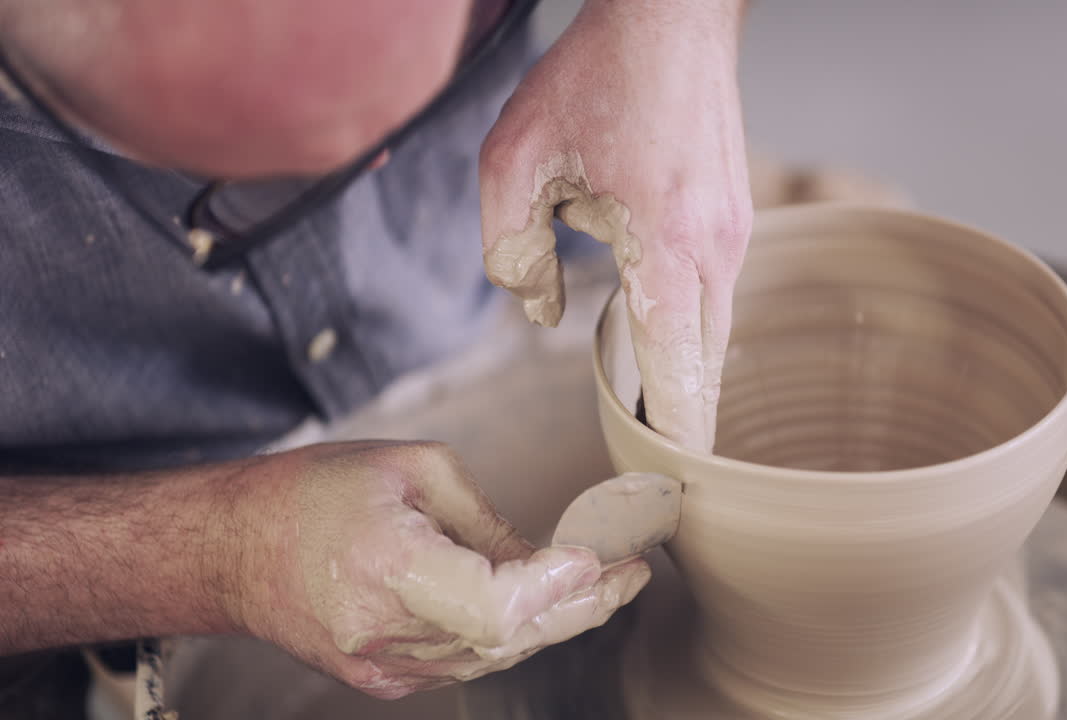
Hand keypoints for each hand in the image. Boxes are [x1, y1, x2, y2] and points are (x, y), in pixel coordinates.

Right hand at [229, 441, 649, 698]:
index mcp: (388, 570)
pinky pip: (466, 662)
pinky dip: (510, 634)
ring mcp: (382, 668)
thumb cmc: (317, 491)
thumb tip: (547, 560)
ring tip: (604, 583)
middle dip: (583, 605)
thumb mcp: (413, 471)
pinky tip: (542, 604)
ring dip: (555, 621)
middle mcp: (385, 635)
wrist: (232, 548)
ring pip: (496, 656)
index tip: (600, 557)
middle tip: (633, 572)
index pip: (496, 606)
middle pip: (511, 638)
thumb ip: (487, 522)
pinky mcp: (381, 679)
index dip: (556, 588)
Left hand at [480, 0, 751, 451]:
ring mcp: (736, 234)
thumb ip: (514, 253)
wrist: (671, 14)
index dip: (675, 441)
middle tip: (650, 467)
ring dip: (685, 372)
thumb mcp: (516, 160)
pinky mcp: (737, 217)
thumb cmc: (594, 78)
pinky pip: (717, 294)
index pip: (680, 375)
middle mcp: (716, 250)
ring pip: (717, 333)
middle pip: (707, 367)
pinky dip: (690, 327)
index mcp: (665, 247)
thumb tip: (539, 310)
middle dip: (681, 420)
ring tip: (652, 411)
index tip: (668, 490)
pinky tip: (655, 327)